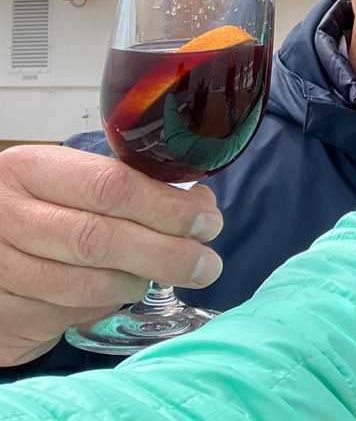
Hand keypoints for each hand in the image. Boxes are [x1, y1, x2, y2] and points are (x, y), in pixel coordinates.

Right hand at [0, 145, 223, 366]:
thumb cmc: (43, 207)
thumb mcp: (75, 181)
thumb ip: (132, 189)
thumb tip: (199, 207)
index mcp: (31, 169)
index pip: (109, 186)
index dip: (166, 208)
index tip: (206, 222)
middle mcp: (6, 216)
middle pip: (99, 240)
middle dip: (166, 254)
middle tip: (206, 265)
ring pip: (85, 284)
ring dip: (137, 283)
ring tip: (163, 276)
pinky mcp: (2, 312)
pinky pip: (68, 314)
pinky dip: (104, 305)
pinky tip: (119, 291)